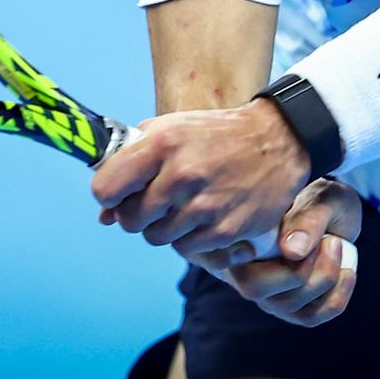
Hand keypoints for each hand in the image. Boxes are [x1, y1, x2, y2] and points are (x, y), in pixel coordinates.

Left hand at [91, 98, 310, 257]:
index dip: (109, 194)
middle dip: (136, 214)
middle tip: (154, 202)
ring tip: (182, 205)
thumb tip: (104, 214)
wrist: (276, 140)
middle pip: (130, 220)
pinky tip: (204, 215)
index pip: (106, 188)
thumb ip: (131, 163)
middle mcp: (181, 175)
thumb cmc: (213, 134)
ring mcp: (205, 205)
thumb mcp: (169, 130)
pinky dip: (189, 237)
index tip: (120, 193)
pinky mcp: (225, 229)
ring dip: (163, 227)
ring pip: (156, 238)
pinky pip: (186, 248)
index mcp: (162, 143)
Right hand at [218, 179, 361, 326]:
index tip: (292, 243)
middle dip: (299, 270)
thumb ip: (306, 220)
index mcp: (238, 238)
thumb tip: (290, 251)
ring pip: (288, 306)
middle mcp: (243, 270)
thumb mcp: (320, 199)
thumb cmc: (318, 199)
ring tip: (336, 246)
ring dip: (323, 279)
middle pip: (255, 289)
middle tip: (329, 242)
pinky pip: (310, 317)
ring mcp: (266, 293)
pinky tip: (347, 273)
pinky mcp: (291, 308)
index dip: (240, 256)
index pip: (222, 258)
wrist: (333, 211)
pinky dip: (335, 298)